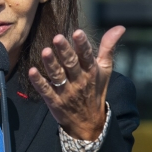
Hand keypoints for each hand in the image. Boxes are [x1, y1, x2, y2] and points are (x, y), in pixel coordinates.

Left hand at [28, 26, 125, 140]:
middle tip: (57, 37)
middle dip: (64, 51)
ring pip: (58, 76)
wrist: (89, 124)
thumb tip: (119, 27)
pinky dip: (39, 82)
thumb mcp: (104, 70)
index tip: (77, 32)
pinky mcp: (54, 101)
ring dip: (51, 64)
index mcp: (91, 72)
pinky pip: (46, 90)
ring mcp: (66, 92)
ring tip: (45, 51)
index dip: (82, 45)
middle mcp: (79, 81)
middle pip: (71, 64)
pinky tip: (32, 71)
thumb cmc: (95, 90)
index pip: (87, 56)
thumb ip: (108, 47)